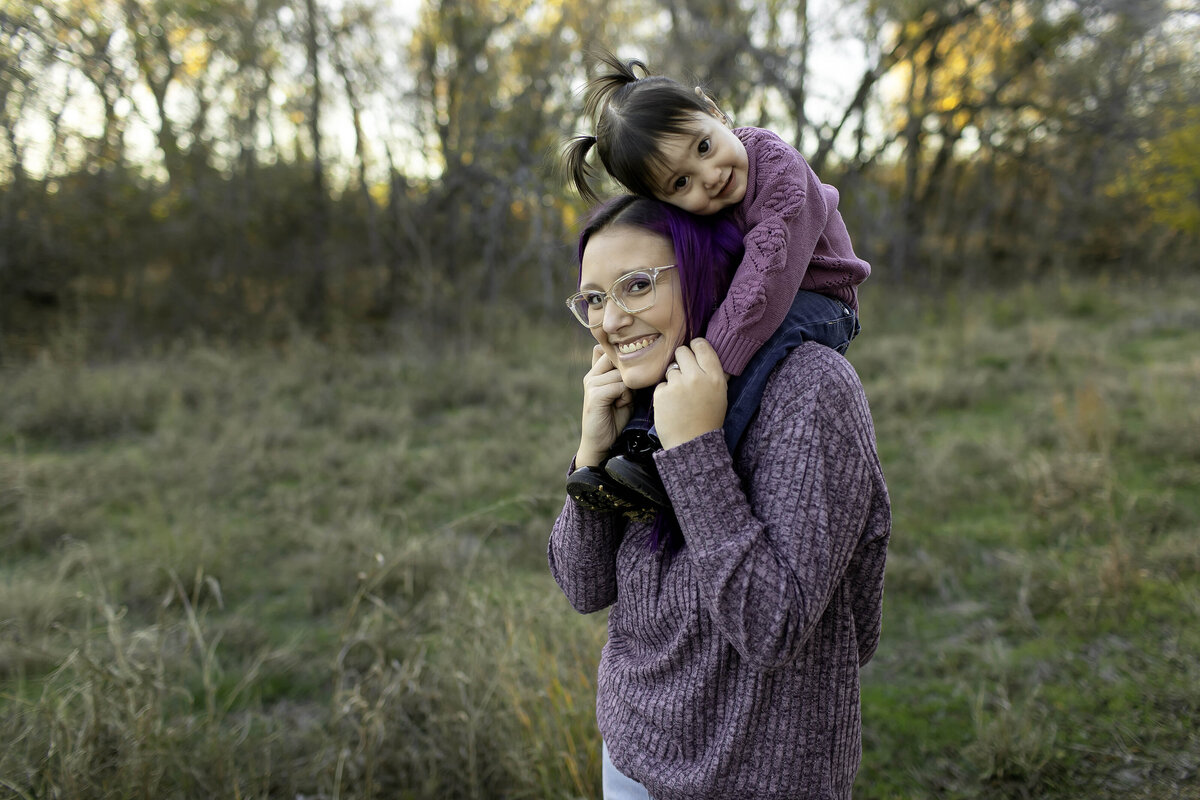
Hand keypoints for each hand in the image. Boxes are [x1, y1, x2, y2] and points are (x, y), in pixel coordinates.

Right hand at [576, 345, 633, 466]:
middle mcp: (591, 375)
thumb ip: (626, 378)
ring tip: (623, 401)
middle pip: (618, 360)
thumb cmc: (615, 419)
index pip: (612, 352)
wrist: (601, 443)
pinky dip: (625, 396)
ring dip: (629, 388)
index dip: (627, 362)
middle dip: (629, 375)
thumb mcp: (623, 394)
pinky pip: (619, 386)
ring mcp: (591, 384)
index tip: (634, 376)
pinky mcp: (594, 394)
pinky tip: (619, 405)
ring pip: (621, 374)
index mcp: (596, 373)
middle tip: (629, 392)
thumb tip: (643, 361)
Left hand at [653, 338, 726, 448]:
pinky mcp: (662, 393)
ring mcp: (677, 384)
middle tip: (684, 375)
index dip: (695, 346)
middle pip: (682, 351)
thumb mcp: (720, 395)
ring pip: (670, 369)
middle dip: (681, 360)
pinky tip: (672, 406)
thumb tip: (705, 352)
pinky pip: (661, 384)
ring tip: (680, 397)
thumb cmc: (708, 420)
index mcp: (714, 377)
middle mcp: (696, 377)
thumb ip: (713, 374)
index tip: (693, 351)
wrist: (692, 444)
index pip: (702, 346)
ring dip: (673, 379)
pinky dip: (664, 393)